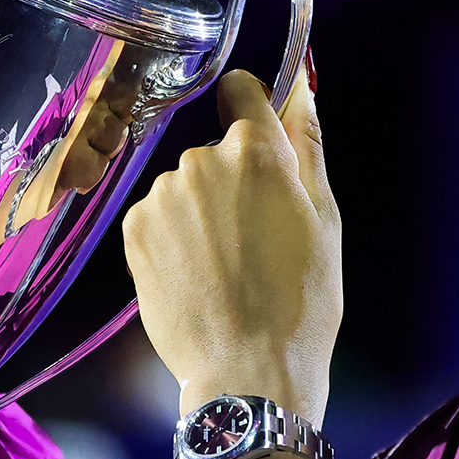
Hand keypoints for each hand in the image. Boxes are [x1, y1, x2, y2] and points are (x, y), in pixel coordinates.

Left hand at [121, 68, 340, 426]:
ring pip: (186, 187)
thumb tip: (301, 87)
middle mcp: (200, 161)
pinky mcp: (134, 230)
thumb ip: (307, 143)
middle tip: (257, 237)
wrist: (247, 371)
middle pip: (216, 150)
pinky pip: (158, 216)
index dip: (253, 111)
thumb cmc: (301, 301)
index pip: (242, 89)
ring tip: (227, 267)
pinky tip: (198, 276)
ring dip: (202, 212)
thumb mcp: (325, 219)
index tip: (262, 142)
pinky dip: (174, 238)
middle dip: (234, 180)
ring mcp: (161, 196)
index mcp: (256, 152)